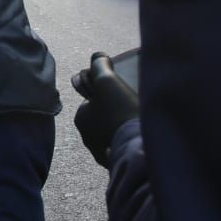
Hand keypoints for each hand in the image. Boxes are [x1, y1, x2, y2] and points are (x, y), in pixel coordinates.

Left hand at [72, 51, 139, 168]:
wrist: (138, 148)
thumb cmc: (120, 111)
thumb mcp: (107, 81)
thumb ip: (99, 65)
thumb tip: (97, 56)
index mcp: (81, 117)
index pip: (93, 97)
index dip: (108, 91)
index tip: (122, 92)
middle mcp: (86, 137)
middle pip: (103, 116)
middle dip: (115, 110)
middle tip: (133, 106)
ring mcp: (100, 152)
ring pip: (112, 132)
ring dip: (122, 126)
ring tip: (139, 121)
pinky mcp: (116, 164)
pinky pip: (121, 147)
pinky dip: (128, 140)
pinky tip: (140, 136)